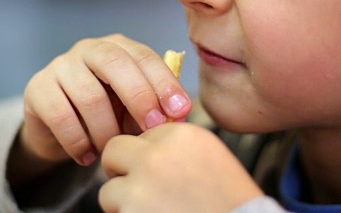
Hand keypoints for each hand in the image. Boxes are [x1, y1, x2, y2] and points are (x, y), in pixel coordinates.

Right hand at [19, 34, 191, 166]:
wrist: (56, 130)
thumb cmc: (105, 115)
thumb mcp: (132, 109)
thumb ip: (154, 108)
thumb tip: (179, 117)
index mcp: (117, 47)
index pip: (143, 55)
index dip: (163, 82)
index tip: (181, 110)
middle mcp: (87, 49)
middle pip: (114, 63)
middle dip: (139, 97)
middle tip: (153, 128)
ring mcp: (59, 66)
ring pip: (89, 95)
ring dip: (106, 130)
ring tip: (112, 152)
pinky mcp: (37, 89)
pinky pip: (61, 117)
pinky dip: (79, 142)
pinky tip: (87, 157)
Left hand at [99, 123, 263, 212]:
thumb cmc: (231, 202)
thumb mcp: (212, 159)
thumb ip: (178, 147)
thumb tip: (146, 147)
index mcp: (183, 135)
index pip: (144, 134)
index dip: (147, 155)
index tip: (158, 172)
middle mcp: (158, 155)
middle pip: (115, 149)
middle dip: (120, 169)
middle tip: (133, 187)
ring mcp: (141, 185)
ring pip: (109, 188)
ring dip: (124, 202)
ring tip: (152, 210)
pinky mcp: (130, 211)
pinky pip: (113, 212)